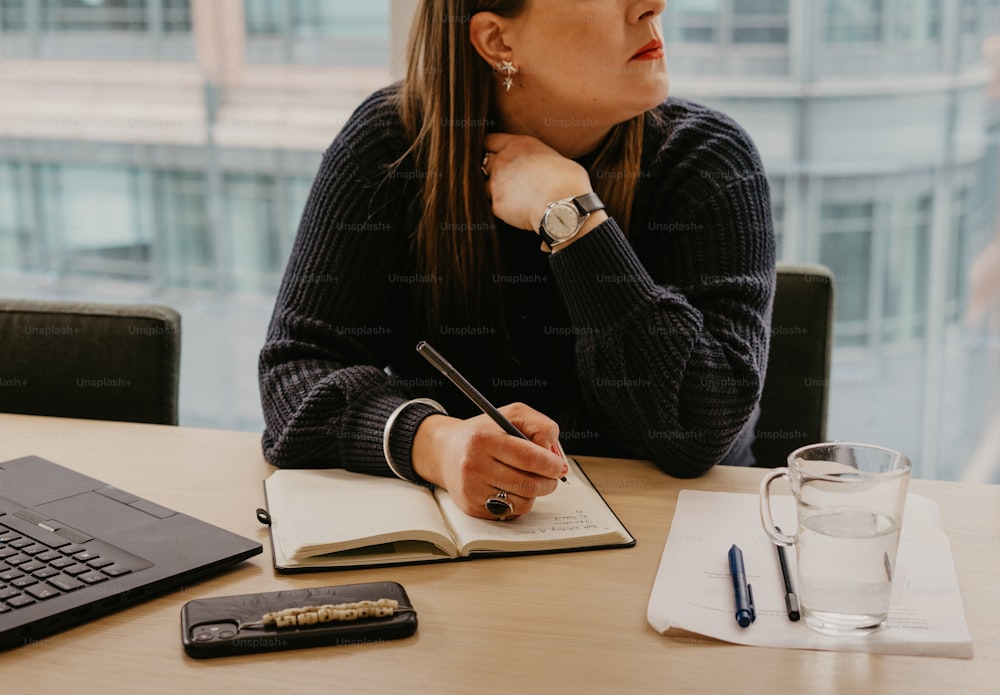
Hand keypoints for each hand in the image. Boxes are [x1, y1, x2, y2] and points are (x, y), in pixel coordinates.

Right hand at [411, 402, 568, 519]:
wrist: (446, 451)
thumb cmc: (484, 432)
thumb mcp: (513, 414)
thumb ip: (541, 427)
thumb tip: (554, 455)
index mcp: (484, 439)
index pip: (529, 458)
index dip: (551, 464)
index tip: (559, 466)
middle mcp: (474, 465)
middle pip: (529, 484)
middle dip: (548, 481)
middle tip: (551, 475)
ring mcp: (472, 489)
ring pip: (523, 502)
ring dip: (534, 492)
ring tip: (528, 478)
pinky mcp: (472, 507)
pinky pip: (511, 512)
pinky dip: (519, 502)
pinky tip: (512, 487)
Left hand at [483, 133, 594, 232]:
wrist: (564, 204)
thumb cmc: (568, 181)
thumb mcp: (553, 156)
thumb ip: (535, 158)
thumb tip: (538, 167)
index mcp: (518, 145)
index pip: (490, 141)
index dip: (493, 150)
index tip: (496, 156)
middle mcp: (503, 161)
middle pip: (486, 164)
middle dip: (494, 171)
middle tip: (510, 181)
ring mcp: (497, 183)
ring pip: (488, 186)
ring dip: (498, 191)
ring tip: (518, 198)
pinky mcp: (497, 205)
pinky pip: (496, 206)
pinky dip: (504, 209)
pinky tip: (519, 211)